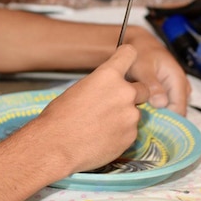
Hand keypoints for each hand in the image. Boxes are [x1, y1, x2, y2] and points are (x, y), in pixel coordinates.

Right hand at [22, 45, 148, 175]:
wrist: (57, 146)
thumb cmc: (60, 116)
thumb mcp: (78, 89)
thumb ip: (100, 85)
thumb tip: (107, 88)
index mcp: (108, 75)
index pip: (129, 53)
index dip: (127, 58)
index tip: (126, 63)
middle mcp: (124, 92)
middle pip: (143, 88)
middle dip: (132, 95)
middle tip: (113, 105)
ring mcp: (131, 115)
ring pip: (135, 113)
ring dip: (124, 117)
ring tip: (101, 126)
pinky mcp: (131, 136)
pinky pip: (131, 131)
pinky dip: (121, 134)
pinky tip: (102, 138)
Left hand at [123, 26, 190, 115]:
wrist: (138, 43)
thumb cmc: (140, 53)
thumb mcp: (143, 67)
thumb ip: (152, 85)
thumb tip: (161, 104)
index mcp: (178, 80)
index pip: (179, 109)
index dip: (167, 121)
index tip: (150, 127)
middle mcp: (180, 87)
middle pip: (175, 112)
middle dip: (161, 120)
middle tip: (142, 124)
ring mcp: (175, 90)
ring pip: (170, 110)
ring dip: (157, 116)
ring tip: (140, 118)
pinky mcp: (167, 92)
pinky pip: (165, 107)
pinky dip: (154, 110)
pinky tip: (141, 112)